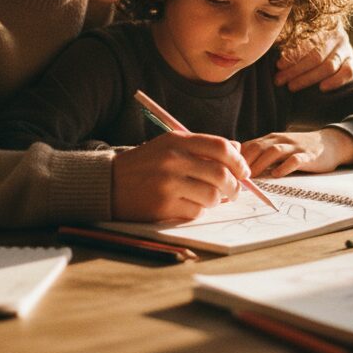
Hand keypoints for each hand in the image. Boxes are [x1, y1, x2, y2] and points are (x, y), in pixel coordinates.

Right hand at [111, 132, 251, 220]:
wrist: (109, 184)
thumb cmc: (145, 164)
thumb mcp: (170, 146)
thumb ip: (202, 146)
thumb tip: (236, 149)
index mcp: (177, 141)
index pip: (220, 147)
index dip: (238, 160)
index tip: (244, 171)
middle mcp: (173, 160)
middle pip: (221, 174)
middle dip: (235, 186)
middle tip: (235, 192)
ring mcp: (168, 184)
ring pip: (212, 196)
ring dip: (216, 201)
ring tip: (210, 199)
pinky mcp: (162, 207)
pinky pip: (195, 211)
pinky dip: (198, 210)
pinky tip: (189, 205)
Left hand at [242, 129, 352, 178]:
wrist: (330, 143)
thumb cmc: (300, 150)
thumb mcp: (280, 148)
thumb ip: (263, 156)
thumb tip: (240, 172)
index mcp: (271, 139)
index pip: (249, 145)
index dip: (236, 158)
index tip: (227, 172)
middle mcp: (281, 140)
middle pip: (258, 147)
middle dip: (245, 162)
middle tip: (235, 178)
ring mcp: (294, 147)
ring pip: (273, 151)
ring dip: (260, 164)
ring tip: (252, 177)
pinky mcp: (308, 155)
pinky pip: (294, 159)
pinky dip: (284, 166)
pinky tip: (277, 175)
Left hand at [274, 22, 352, 91]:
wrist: (329, 45)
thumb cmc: (305, 41)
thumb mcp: (296, 34)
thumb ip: (287, 38)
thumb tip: (268, 41)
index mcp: (321, 24)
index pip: (306, 41)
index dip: (292, 55)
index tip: (278, 65)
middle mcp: (335, 34)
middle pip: (315, 56)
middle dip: (295, 70)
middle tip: (279, 80)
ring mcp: (345, 47)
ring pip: (328, 65)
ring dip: (308, 78)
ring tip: (291, 86)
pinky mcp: (352, 61)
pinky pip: (348, 72)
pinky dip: (336, 81)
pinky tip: (321, 88)